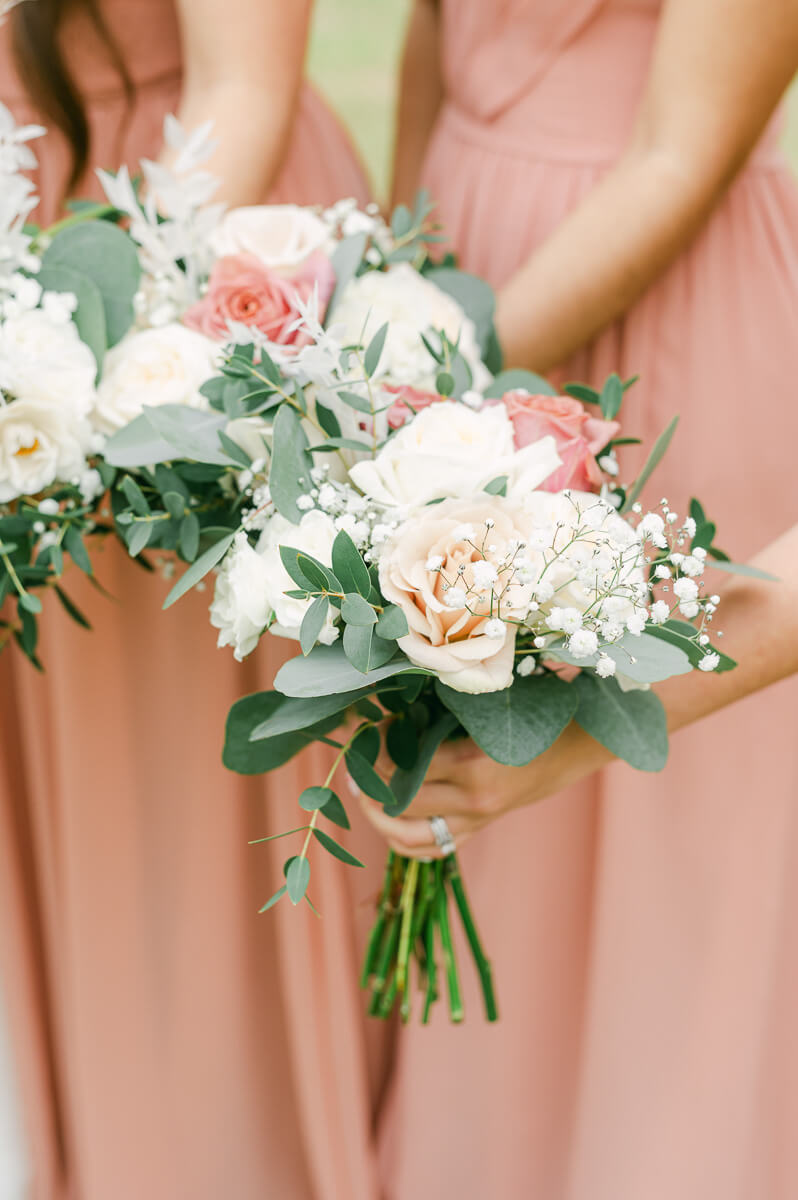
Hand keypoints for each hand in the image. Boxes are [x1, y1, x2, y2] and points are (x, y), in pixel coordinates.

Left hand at [359, 722, 611, 858]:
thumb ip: (437, 712)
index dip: (376, 749)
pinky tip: (388, 818)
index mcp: (472, 763)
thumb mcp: (482, 708)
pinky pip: (430, 848)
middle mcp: (472, 801)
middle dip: (368, 782)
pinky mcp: (477, 829)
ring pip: (408, 838)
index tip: (369, 729)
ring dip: (378, 819)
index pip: (403, 766)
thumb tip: (386, 708)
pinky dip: (402, 840)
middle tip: (355, 761)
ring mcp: (475, 821)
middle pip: (399, 804)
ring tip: (364, 795)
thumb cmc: (525, 716)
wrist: (571, 748)